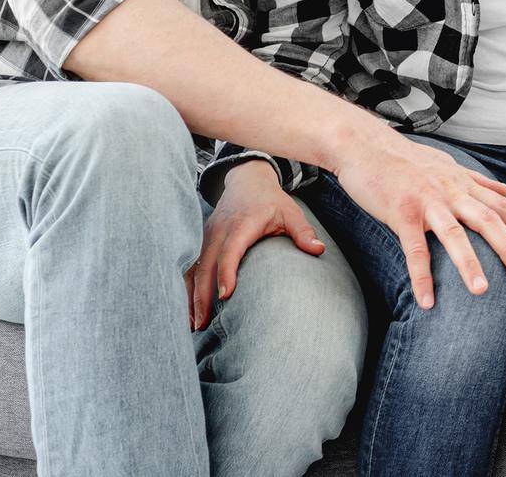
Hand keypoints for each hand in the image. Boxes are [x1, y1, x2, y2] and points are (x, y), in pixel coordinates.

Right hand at [186, 159, 323, 331]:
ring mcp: (207, 236)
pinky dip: (187, 287)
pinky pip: (190, 265)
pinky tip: (188, 308)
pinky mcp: (201, 241)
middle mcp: (219, 231)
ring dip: (190, 296)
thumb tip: (319, 250)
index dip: (226, 272)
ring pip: (194, 268)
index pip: (231, 250)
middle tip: (202, 324)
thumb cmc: (271, 201)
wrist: (247, 181)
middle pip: (206, 264)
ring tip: (192, 324)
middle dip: (202, 295)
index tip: (225, 296)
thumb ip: (303, 231)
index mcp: (242, 224)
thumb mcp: (291, 212)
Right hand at [333, 128, 505, 309]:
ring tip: (482, 291)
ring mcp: (425, 200)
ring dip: (469, 263)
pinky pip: (413, 248)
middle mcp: (449, 190)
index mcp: (461, 182)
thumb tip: (504, 191)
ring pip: (454, 233)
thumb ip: (476, 180)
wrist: (364, 145)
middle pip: (486, 219)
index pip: (501, 205)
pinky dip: (421, 275)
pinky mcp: (400, 212)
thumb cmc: (404, 158)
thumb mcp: (446, 164)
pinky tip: (426, 300)